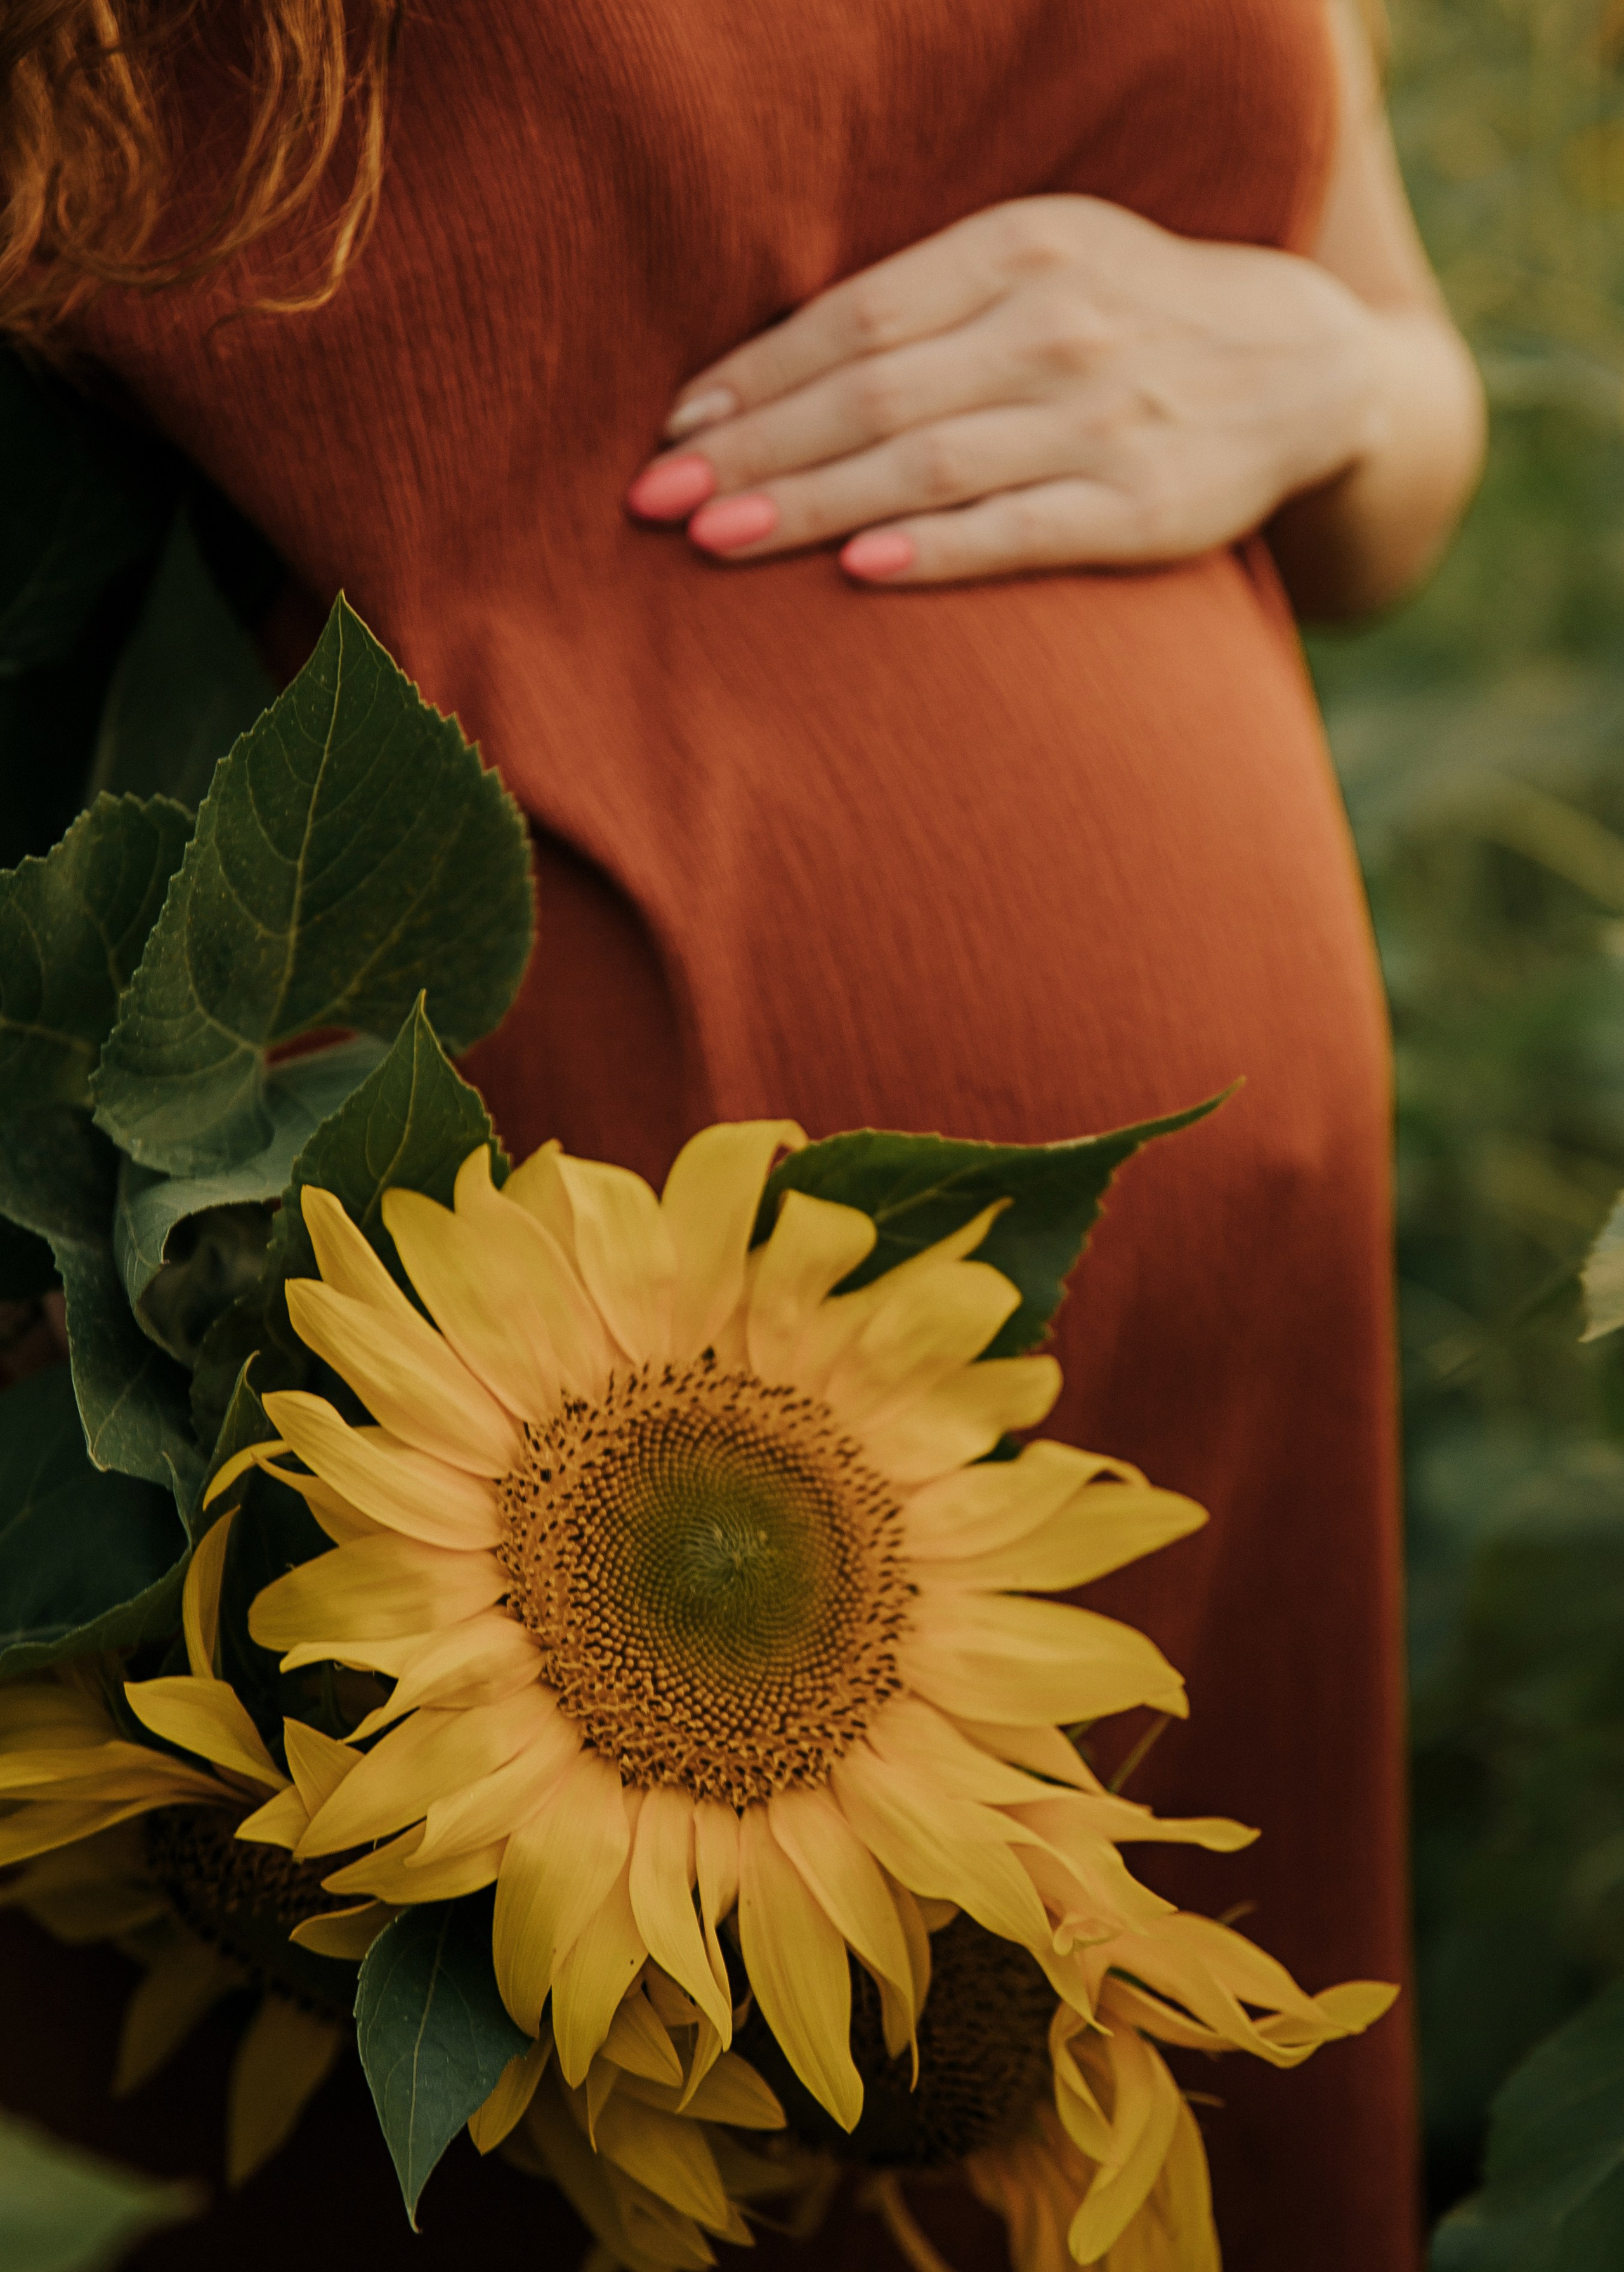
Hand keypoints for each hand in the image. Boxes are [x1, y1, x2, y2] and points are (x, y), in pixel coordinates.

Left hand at [625, 195, 1386, 585]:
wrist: (1300, 366)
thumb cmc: (1123, 318)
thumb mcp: (1035, 268)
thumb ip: (921, 307)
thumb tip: (761, 374)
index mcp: (1017, 249)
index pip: (855, 318)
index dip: (755, 378)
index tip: (673, 431)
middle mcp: (1056, 324)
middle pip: (872, 393)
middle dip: (754, 451)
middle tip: (656, 503)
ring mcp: (1101, 418)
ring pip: (927, 463)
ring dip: (813, 505)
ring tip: (720, 540)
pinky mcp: (1140, 507)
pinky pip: (1019, 531)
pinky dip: (937, 550)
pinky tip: (861, 569)